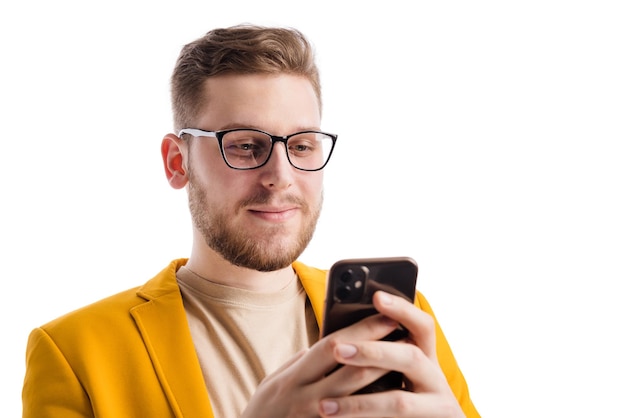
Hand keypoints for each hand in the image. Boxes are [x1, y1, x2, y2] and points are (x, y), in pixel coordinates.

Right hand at [241, 313, 400, 416]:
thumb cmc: (264, 412)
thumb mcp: (275, 381)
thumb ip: (302, 362)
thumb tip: (332, 343)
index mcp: (293, 378)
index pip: (332, 346)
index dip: (362, 330)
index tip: (386, 315)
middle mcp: (305, 399)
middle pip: (352, 371)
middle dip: (382, 350)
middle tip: (407, 334)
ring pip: (359, 399)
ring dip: (386, 378)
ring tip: (409, 361)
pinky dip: (377, 409)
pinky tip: (394, 397)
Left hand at [318, 291, 465, 417]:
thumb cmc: (405, 403)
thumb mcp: (399, 377)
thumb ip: (382, 358)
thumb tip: (338, 342)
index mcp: (427, 360)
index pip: (423, 326)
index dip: (403, 310)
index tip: (377, 296)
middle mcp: (436, 380)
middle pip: (411, 356)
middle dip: (372, 351)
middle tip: (338, 350)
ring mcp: (438, 407)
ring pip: (398, 402)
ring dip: (358, 404)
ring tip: (324, 406)